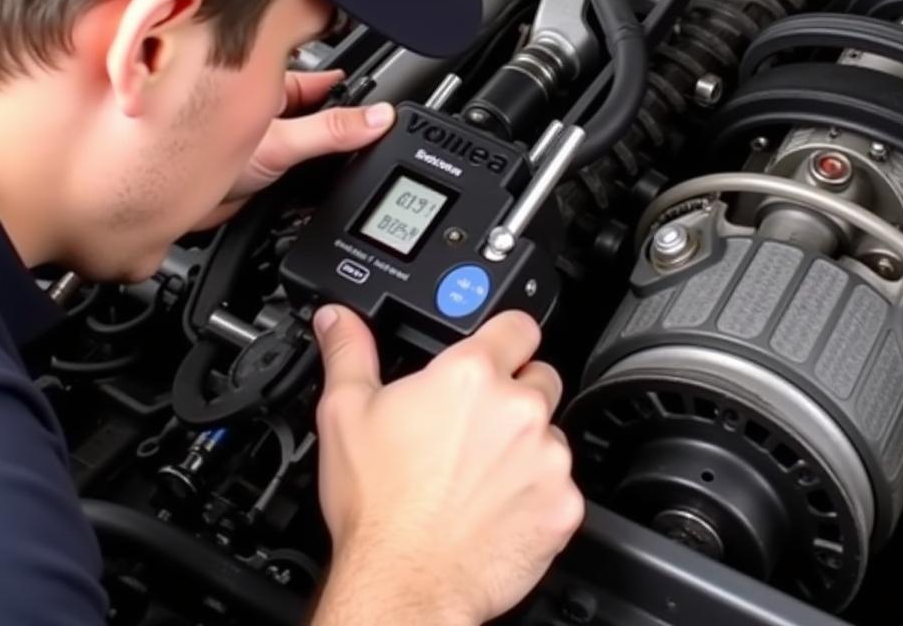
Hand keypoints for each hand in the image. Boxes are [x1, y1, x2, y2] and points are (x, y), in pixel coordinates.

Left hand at [197, 71, 394, 226]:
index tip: (380, 89)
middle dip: (345, 118)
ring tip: (352, 155)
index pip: (321, 75)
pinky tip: (324, 181)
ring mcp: (265, 136)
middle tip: (376, 126)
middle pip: (322, 108)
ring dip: (328, 149)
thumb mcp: (281, 142)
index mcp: (268, 83)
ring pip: (311, 137)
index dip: (350, 80)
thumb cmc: (189, 155)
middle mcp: (266, 107)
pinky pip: (301, 166)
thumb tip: (378, 118)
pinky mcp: (263, 167)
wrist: (163, 211)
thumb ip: (332, 131)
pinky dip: (315, 175)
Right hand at [310, 306, 584, 625]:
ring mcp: (548, 458)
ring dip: (528, 445)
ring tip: (483, 472)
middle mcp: (518, 409)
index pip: (519, 324)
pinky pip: (562, 485)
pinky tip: (500, 506)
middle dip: (515, 393)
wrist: (403, 584)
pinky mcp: (564, 504)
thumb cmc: (378, 505)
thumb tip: (339, 319)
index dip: (507, 334)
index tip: (499, 348)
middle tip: (477, 425)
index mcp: (471, 375)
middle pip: (539, 377)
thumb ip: (349, 352)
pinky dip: (540, 492)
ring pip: (552, 433)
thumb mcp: (346, 413)